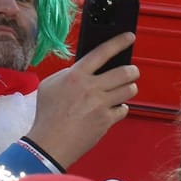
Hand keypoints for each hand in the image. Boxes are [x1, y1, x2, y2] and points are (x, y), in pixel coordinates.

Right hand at [27, 32, 139, 168]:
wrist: (50, 143)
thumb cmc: (47, 115)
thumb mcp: (50, 85)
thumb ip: (68, 74)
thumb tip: (82, 69)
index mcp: (76, 75)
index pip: (102, 52)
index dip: (119, 42)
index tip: (129, 37)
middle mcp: (91, 88)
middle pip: (124, 72)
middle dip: (132, 70)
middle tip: (132, 71)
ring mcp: (101, 105)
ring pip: (129, 90)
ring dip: (129, 88)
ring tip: (125, 89)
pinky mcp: (106, 121)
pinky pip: (123, 110)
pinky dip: (120, 108)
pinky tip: (113, 108)